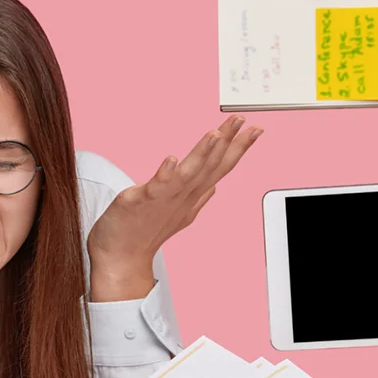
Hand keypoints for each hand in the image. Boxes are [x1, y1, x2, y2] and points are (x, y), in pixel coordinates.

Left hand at [86, 116, 260, 301]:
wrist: (122, 257)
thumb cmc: (145, 232)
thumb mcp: (179, 213)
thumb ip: (198, 197)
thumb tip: (214, 187)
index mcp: (191, 196)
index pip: (219, 168)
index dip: (237, 148)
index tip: (254, 129)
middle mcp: (182, 196)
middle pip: (210, 166)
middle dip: (227, 142)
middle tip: (240, 120)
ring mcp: (164, 199)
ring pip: (188, 173)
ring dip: (203, 153)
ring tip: (216, 134)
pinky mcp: (141, 201)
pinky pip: (156, 186)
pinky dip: (165, 174)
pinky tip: (171, 160)